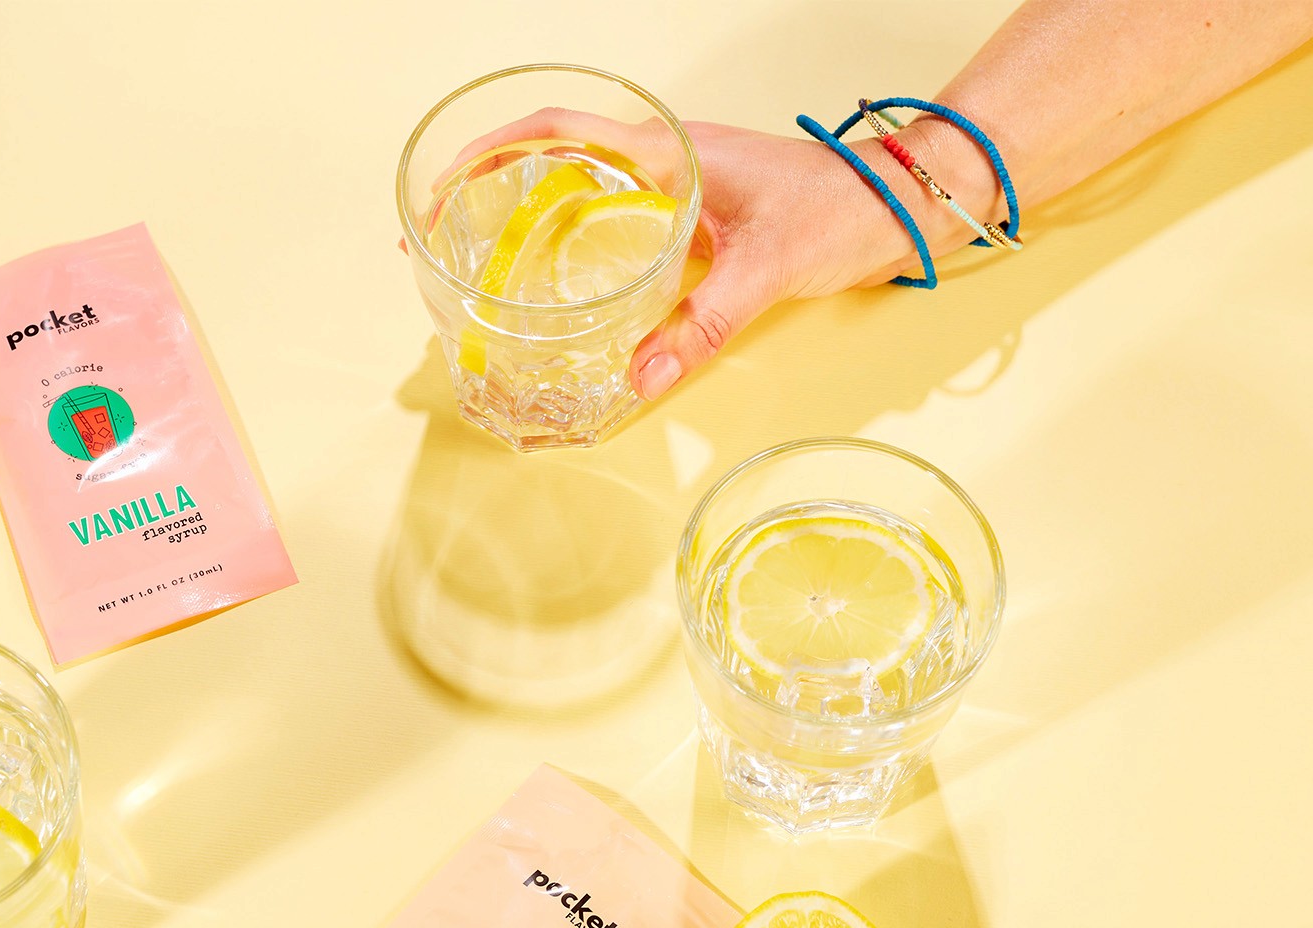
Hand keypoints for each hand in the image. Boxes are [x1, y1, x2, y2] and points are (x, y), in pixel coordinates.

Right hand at [434, 108, 992, 398]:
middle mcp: (665, 158)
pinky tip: (556, 273)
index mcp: (669, 152)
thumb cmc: (844, 209)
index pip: (557, 131)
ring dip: (522, 206)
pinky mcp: (692, 208)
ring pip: (577, 182)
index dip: (490, 153)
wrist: (904, 199)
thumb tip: (638, 381)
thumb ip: (701, 328)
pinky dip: (568, 232)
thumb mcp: (767, 271)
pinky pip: (610, 210)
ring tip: (476, 249)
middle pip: (550, 154)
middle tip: (437, 230)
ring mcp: (676, 181)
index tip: (443, 186)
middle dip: (486, 184)